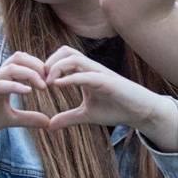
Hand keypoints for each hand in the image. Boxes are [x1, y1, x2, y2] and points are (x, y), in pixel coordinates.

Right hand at [0, 51, 50, 137]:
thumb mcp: (10, 119)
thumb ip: (28, 118)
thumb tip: (48, 122)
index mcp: (4, 79)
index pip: (23, 61)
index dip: (39, 66)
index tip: (53, 79)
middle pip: (18, 57)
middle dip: (37, 65)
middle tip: (50, 80)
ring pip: (10, 68)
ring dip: (30, 74)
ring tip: (43, 86)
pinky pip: (0, 85)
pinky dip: (15, 86)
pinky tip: (28, 92)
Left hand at [44, 47, 177, 150]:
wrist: (140, 112)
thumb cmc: (117, 109)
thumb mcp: (86, 115)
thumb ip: (68, 117)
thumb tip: (49, 126)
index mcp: (85, 73)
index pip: (62, 58)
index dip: (47, 66)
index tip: (36, 82)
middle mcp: (91, 68)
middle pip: (65, 51)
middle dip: (49, 62)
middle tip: (39, 80)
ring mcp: (99, 72)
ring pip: (73, 57)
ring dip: (56, 67)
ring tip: (47, 83)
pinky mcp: (107, 81)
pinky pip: (85, 74)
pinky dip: (70, 77)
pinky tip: (58, 85)